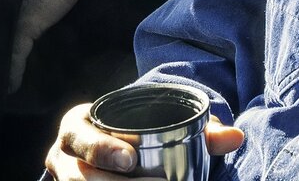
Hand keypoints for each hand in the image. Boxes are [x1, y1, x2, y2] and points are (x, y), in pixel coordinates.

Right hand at [44, 103, 244, 179]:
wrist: (107, 152)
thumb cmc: (133, 135)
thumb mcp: (155, 123)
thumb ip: (199, 129)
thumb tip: (236, 137)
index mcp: (76, 127)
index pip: (80, 137)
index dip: (102, 149)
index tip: (130, 160)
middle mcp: (63, 158)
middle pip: (78, 177)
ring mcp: (65, 180)